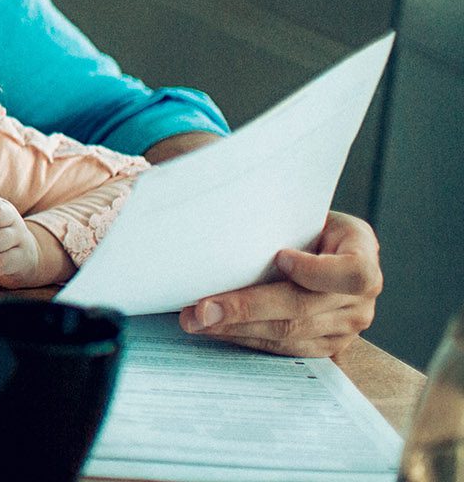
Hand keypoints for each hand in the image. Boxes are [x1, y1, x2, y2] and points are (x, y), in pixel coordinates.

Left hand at [179, 211, 381, 356]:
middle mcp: (361, 298)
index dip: (316, 271)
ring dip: (236, 328)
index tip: (279, 256)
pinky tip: (215, 328)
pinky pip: (283, 348)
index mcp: (363, 253)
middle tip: (203, 308)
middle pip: (303, 308)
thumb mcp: (302, 212)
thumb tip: (221, 229)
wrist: (318, 248)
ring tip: (196, 320)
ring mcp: (347, 327)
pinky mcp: (327, 347)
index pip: (353, 272)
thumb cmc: (302, 223)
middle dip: (246, 308)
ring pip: (288, 333)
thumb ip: (281, 222)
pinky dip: (245, 338)